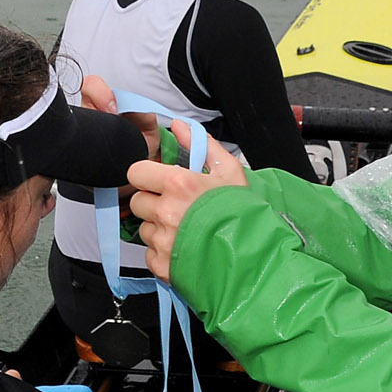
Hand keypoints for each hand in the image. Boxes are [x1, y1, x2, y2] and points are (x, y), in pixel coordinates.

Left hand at [128, 139, 249, 281]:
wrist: (255, 258)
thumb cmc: (244, 215)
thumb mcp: (229, 171)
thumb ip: (201, 145)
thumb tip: (180, 126)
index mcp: (179, 184)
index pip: (136, 172)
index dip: (146, 176)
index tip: (158, 182)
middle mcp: (166, 212)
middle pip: (138, 202)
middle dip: (152, 202)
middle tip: (176, 207)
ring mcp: (163, 240)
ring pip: (144, 229)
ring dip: (158, 228)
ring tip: (185, 229)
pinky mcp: (162, 265)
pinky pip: (150, 253)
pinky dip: (163, 252)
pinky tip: (185, 247)